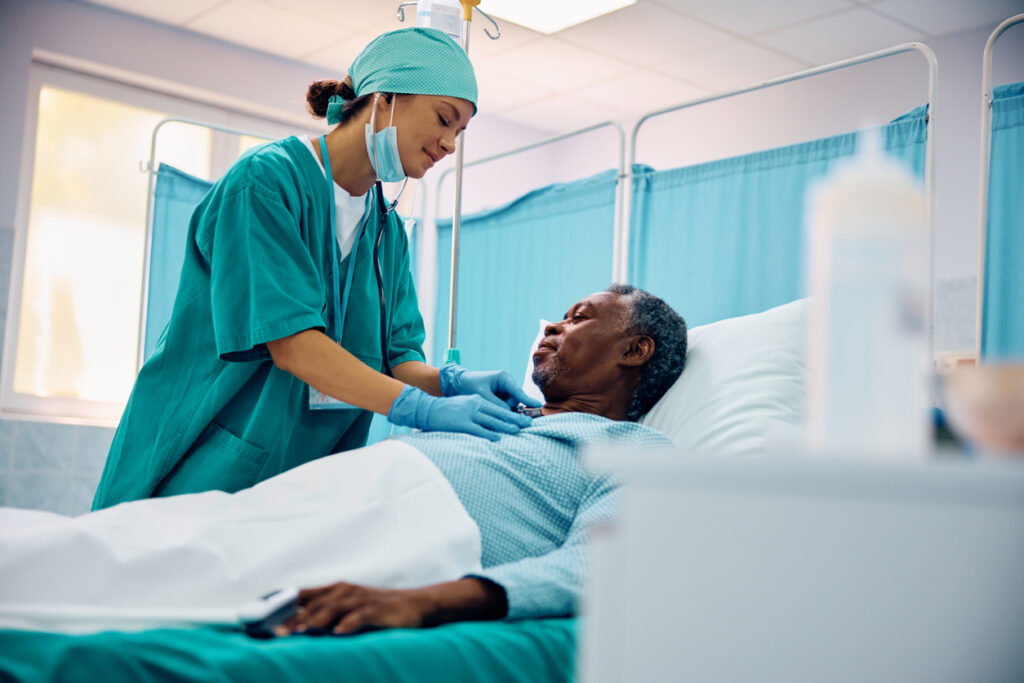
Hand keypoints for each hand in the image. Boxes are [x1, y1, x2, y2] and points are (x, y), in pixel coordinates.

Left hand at [276, 582, 429, 635]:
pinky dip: (348, 623)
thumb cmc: (379, 609)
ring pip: (333, 608)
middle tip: (277, 632)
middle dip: (294, 617)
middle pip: (314, 603)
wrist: (416, 604)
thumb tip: (296, 625)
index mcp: (336, 590)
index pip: (303, 594)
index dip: (281, 602)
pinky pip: (359, 616)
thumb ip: (326, 613)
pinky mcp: (376, 609)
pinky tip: (338, 632)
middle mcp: (345, 591)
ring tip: (301, 632)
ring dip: (315, 620)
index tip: (260, 612)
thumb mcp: (350, 608)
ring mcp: (361, 599)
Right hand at [388, 386, 531, 440]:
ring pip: (491, 420)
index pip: (498, 407)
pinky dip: (488, 433)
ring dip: (506, 425)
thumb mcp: (464, 406)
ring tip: (518, 430)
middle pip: (499, 413)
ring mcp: (468, 413)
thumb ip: (477, 412)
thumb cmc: (446, 411)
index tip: (524, 418)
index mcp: (477, 400)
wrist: (427, 409)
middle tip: (529, 423)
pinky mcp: (460, 423)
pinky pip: (477, 429)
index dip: (512, 413)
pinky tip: (498, 437)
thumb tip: (491, 423)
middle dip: (515, 418)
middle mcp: (475, 404)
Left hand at [438, 364, 542, 408]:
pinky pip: (505, 405)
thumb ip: (497, 405)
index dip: (528, 400)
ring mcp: (505, 389)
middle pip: (515, 400)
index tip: (538, 405)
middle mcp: (507, 382)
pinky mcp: (501, 395)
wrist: (458, 383)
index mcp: (504, 378)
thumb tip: (508, 414)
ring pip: (510, 405)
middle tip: (494, 410)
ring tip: (487, 406)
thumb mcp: (482, 396)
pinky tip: (490, 408)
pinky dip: (499, 409)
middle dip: (506, 407)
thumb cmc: (469, 385)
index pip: (518, 391)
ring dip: (501, 409)